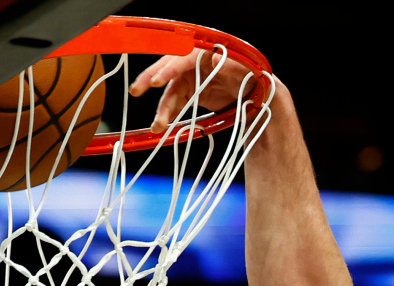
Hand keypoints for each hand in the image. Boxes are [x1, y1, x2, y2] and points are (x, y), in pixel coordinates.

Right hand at [128, 49, 260, 132]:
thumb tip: (214, 57)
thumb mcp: (247, 71)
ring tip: (157, 125)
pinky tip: (164, 124)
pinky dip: (169, 114)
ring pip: (171, 92)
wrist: (256, 93)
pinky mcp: (192, 93)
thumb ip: (231, 65)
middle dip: (151, 80)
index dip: (170, 69)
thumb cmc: (253, 76)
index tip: (158, 80)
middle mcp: (194, 64)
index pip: (183, 58)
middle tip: (137, 90)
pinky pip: (176, 103)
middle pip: (168, 70)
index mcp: (205, 52)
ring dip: (162, 108)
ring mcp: (191, 79)